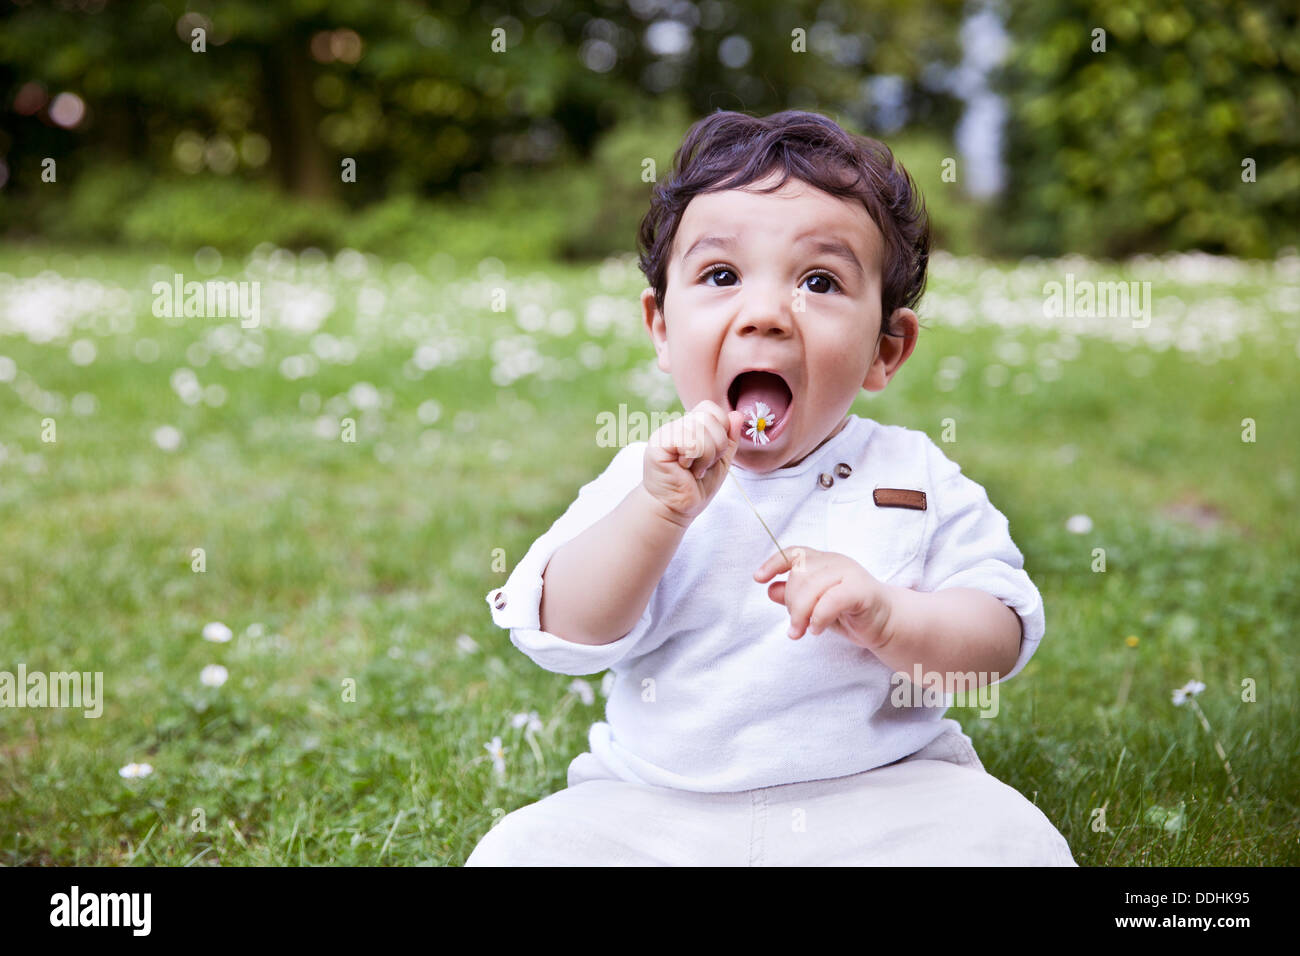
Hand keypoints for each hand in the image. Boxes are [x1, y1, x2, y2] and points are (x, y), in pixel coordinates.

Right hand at [643, 401, 742, 525]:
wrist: (676, 509)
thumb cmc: (696, 487)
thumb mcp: (721, 461)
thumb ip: (729, 439)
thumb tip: (737, 414)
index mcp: (690, 426)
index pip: (711, 408)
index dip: (721, 428)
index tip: (714, 453)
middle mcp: (676, 425)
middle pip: (709, 418)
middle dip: (717, 447)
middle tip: (704, 465)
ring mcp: (666, 433)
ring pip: (701, 430)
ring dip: (705, 456)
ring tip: (694, 469)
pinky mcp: (658, 444)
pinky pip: (690, 441)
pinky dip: (694, 459)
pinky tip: (684, 469)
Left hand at [753, 546, 896, 649]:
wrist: (887, 623)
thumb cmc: (850, 613)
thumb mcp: (816, 605)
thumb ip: (795, 597)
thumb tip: (770, 589)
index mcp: (823, 561)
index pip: (793, 553)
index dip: (773, 563)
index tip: (758, 579)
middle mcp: (835, 562)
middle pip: (799, 575)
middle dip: (791, 605)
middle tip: (794, 628)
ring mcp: (849, 573)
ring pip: (812, 587)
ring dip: (802, 615)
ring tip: (803, 632)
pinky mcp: (861, 590)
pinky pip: (831, 600)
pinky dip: (819, 617)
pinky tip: (817, 630)